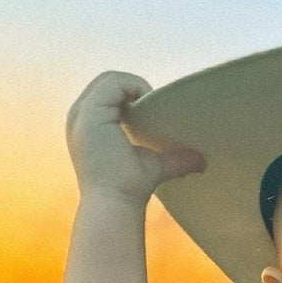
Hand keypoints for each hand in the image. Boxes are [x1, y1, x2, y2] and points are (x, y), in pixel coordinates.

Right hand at [65, 71, 205, 202]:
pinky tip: (148, 100)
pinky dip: (133, 86)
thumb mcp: (154, 165)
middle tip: (154, 104)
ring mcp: (81, 114)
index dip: (129, 95)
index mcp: (88, 125)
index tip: (151, 110)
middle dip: (131, 87)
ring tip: (151, 102)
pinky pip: (113, 83)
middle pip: (106, 82)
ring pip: (110, 79)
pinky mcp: (90, 113)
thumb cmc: (129, 190)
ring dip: (134, 85)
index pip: (107, 94)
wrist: (115, 203)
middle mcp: (79, 117)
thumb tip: (202, 161)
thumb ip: (174, 159)